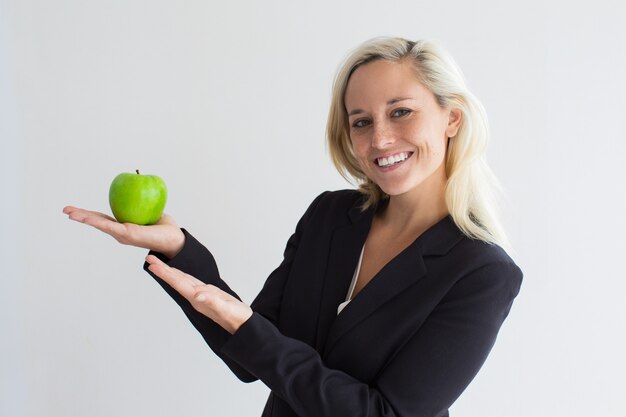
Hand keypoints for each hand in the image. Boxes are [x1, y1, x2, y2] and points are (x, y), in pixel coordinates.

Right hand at [63, 206, 184, 258]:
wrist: (173, 238)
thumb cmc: (162, 225)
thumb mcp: (148, 208)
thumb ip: (141, 198)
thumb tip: (138, 176)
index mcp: (122, 226)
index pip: (103, 218)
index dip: (89, 214)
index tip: (75, 209)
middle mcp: (119, 232)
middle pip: (96, 222)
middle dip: (80, 216)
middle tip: (65, 210)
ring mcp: (122, 234)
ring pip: (100, 224)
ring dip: (85, 218)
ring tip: (71, 214)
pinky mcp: (127, 234)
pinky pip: (110, 226)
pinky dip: (97, 221)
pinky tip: (86, 218)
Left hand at [145, 254, 252, 333]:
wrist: (244, 327)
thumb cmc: (237, 318)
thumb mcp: (226, 309)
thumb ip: (212, 302)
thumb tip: (197, 295)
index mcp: (198, 299)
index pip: (178, 283)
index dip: (165, 273)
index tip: (152, 265)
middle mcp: (197, 297)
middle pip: (176, 280)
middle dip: (162, 269)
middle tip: (149, 257)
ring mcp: (202, 295)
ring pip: (182, 280)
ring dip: (170, 272)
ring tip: (158, 264)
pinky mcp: (209, 294)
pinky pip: (191, 282)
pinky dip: (182, 276)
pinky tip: (179, 274)